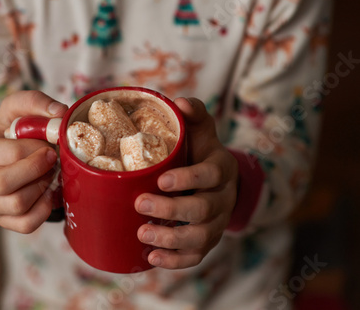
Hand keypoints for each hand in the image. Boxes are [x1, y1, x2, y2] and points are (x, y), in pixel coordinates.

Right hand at [0, 91, 67, 232]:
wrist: (11, 154)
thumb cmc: (15, 130)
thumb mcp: (19, 108)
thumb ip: (36, 102)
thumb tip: (59, 112)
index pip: (9, 155)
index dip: (36, 150)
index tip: (48, 144)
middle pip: (5, 183)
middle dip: (37, 170)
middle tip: (52, 159)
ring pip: (17, 205)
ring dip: (41, 187)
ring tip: (48, 173)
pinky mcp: (3, 220)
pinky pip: (25, 224)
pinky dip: (43, 210)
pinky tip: (48, 193)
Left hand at [134, 97, 238, 268]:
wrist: (218, 181)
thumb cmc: (200, 152)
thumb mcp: (201, 130)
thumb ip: (194, 113)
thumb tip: (179, 101)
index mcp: (220, 168)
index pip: (211, 174)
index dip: (188, 179)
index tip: (161, 180)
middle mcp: (222, 198)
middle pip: (203, 209)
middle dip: (172, 210)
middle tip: (140, 204)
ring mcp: (216, 222)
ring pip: (201, 237)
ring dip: (171, 238)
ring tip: (143, 234)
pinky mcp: (207, 241)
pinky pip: (196, 256)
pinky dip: (175, 260)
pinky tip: (152, 258)